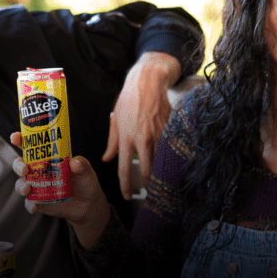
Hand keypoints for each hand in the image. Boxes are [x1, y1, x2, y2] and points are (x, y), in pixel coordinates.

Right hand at [11, 132, 111, 248]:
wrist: (88, 204)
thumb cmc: (85, 182)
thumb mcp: (86, 171)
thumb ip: (82, 165)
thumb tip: (75, 162)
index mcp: (47, 158)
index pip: (30, 146)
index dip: (20, 140)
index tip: (16, 137)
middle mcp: (38, 171)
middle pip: (20, 165)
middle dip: (18, 165)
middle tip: (24, 168)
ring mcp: (37, 187)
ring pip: (21, 184)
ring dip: (21, 186)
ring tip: (28, 189)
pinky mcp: (39, 202)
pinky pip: (30, 203)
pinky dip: (30, 205)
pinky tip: (35, 206)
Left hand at [101, 51, 180, 199]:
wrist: (149, 82)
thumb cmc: (130, 99)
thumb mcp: (115, 119)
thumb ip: (112, 141)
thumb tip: (107, 158)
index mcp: (126, 138)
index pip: (123, 168)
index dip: (125, 186)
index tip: (127, 195)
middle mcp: (142, 139)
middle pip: (146, 170)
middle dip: (147, 184)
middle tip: (147, 192)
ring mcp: (158, 135)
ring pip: (160, 161)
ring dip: (159, 172)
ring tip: (159, 181)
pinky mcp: (169, 129)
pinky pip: (169, 148)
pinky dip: (168, 157)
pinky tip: (169, 162)